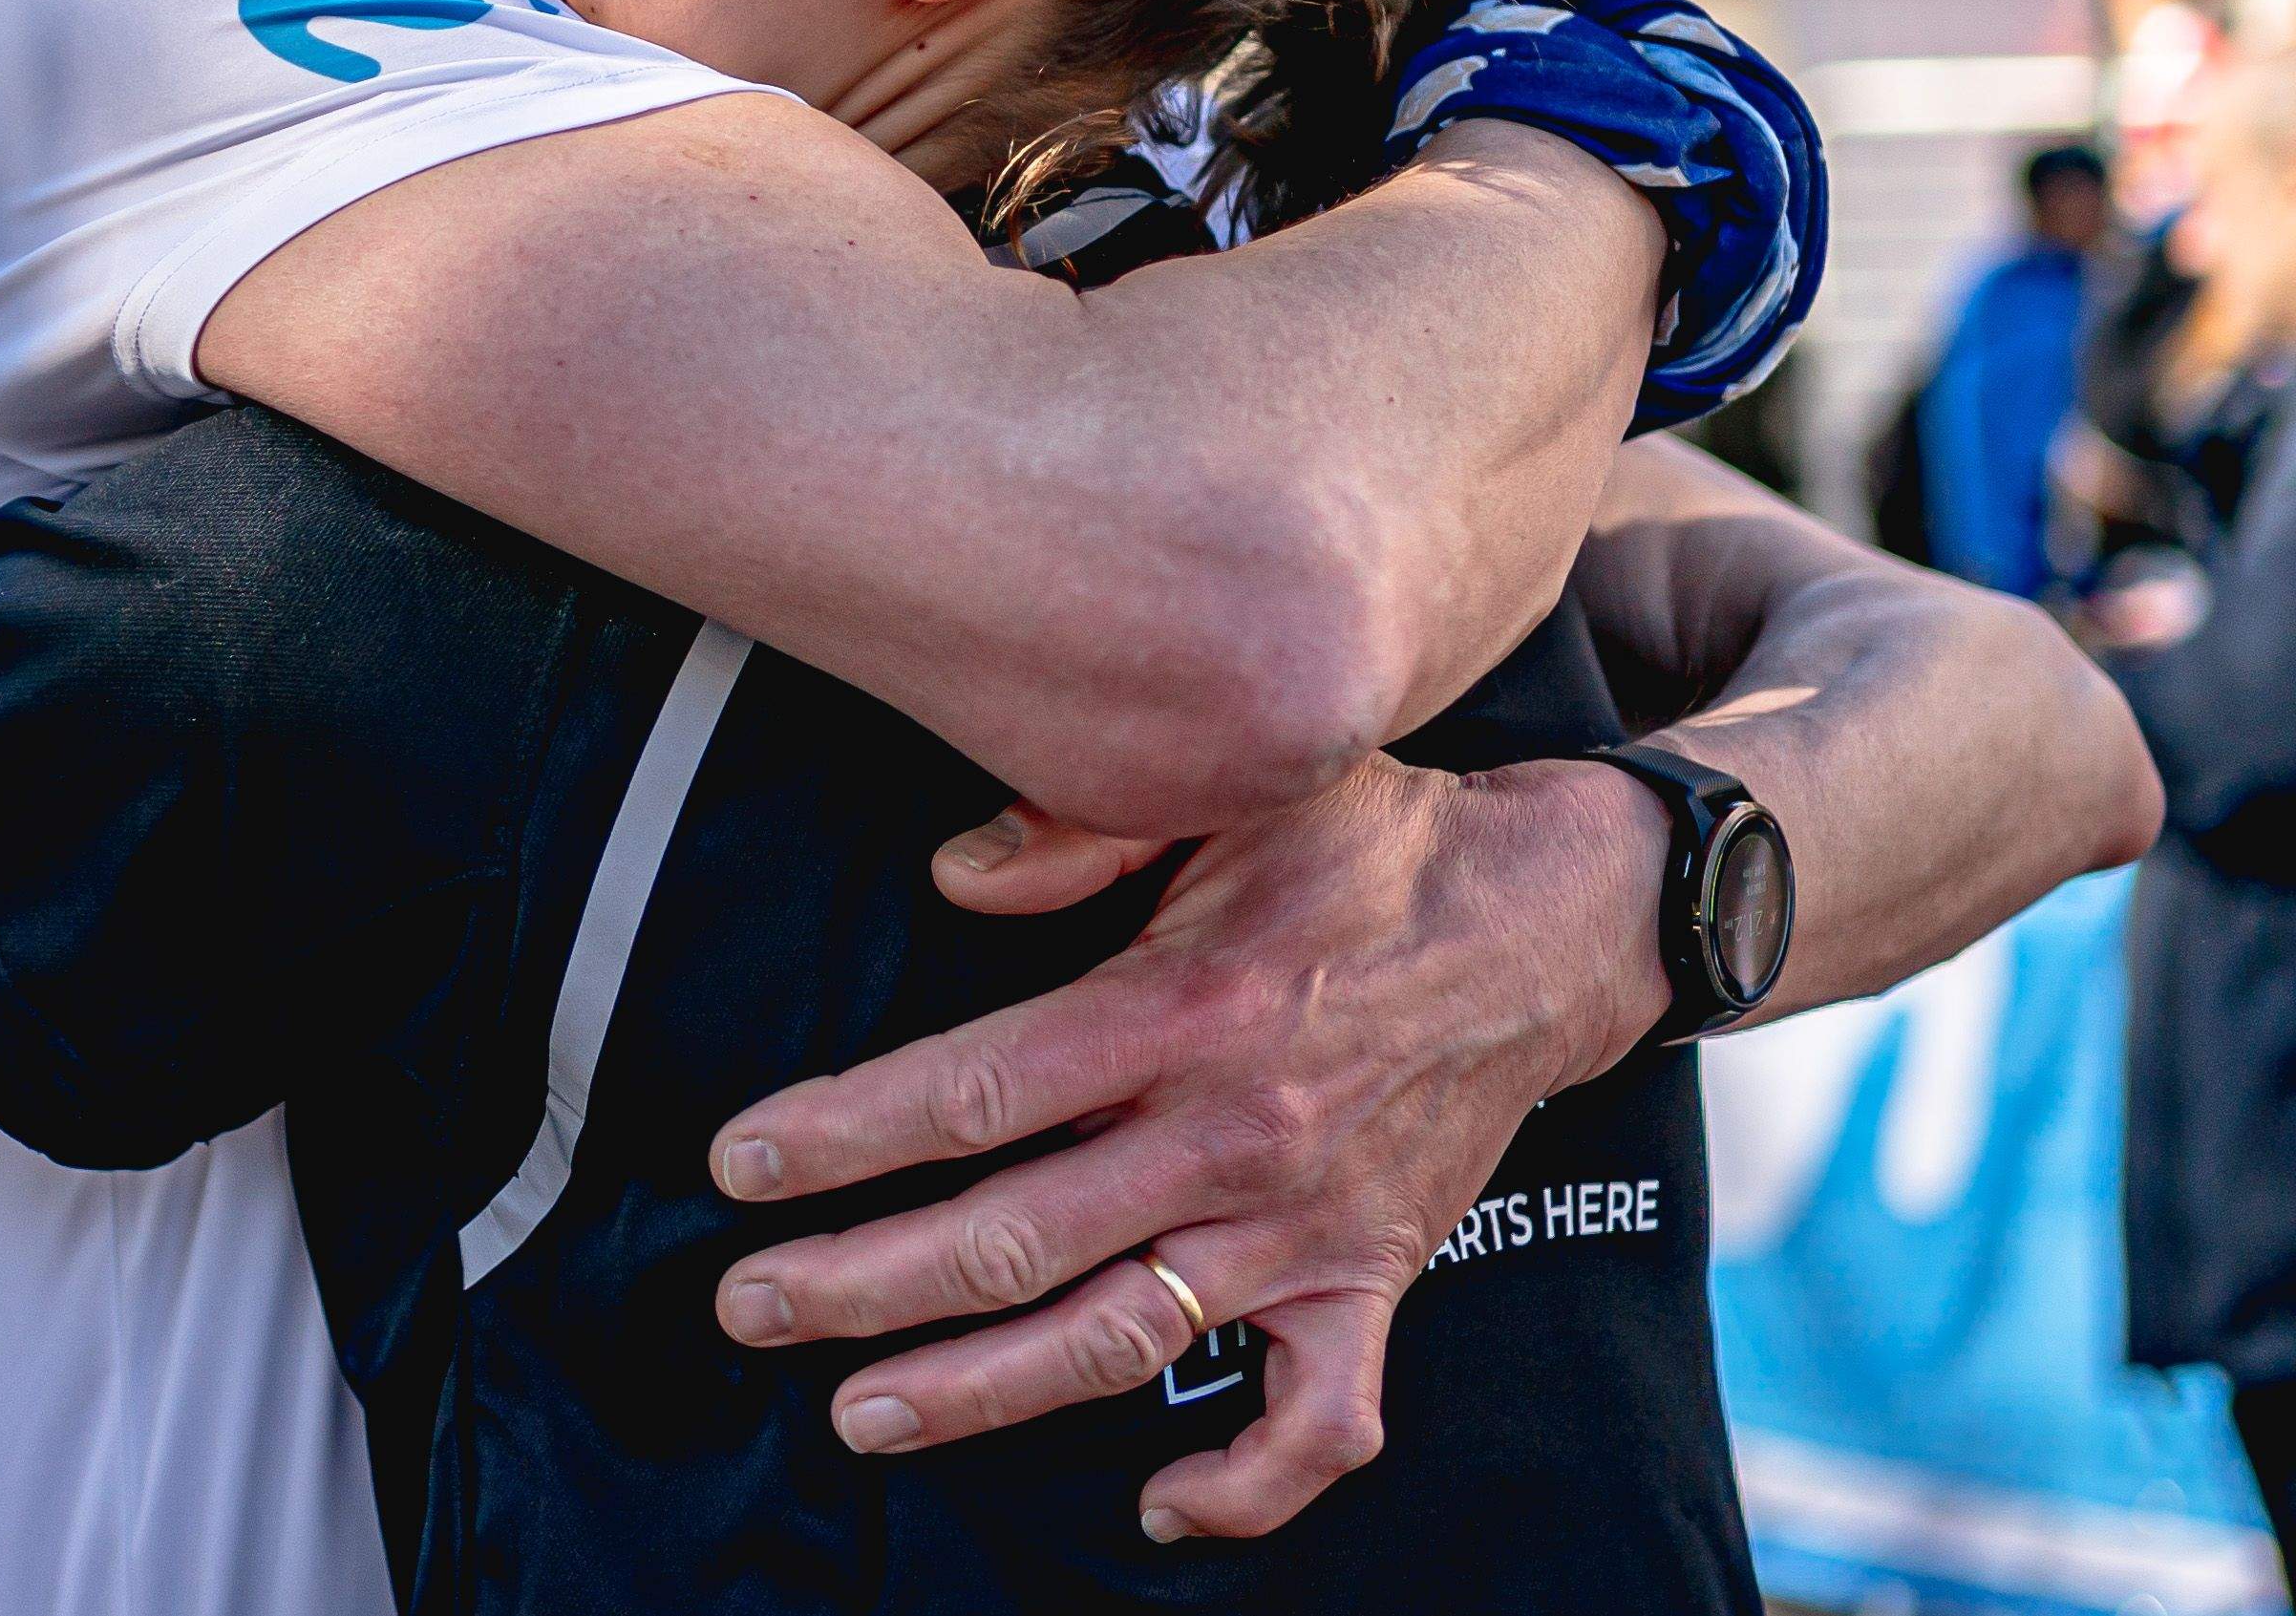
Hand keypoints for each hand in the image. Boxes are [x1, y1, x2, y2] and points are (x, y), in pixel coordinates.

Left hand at [705, 755, 1668, 1541]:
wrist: (1556, 918)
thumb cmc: (1371, 842)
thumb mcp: (1231, 785)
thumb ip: (1080, 823)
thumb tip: (951, 873)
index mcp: (1181, 1010)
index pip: (974, 1093)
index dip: (844, 1135)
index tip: (740, 1164)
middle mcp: (1232, 1136)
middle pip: (1012, 1239)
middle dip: (859, 1285)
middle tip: (747, 1306)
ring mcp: (1303, 1225)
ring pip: (1119, 1340)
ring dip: (981, 1392)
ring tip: (861, 1416)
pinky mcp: (1371, 1279)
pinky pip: (1318, 1422)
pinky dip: (1243, 1487)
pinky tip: (1156, 1508)